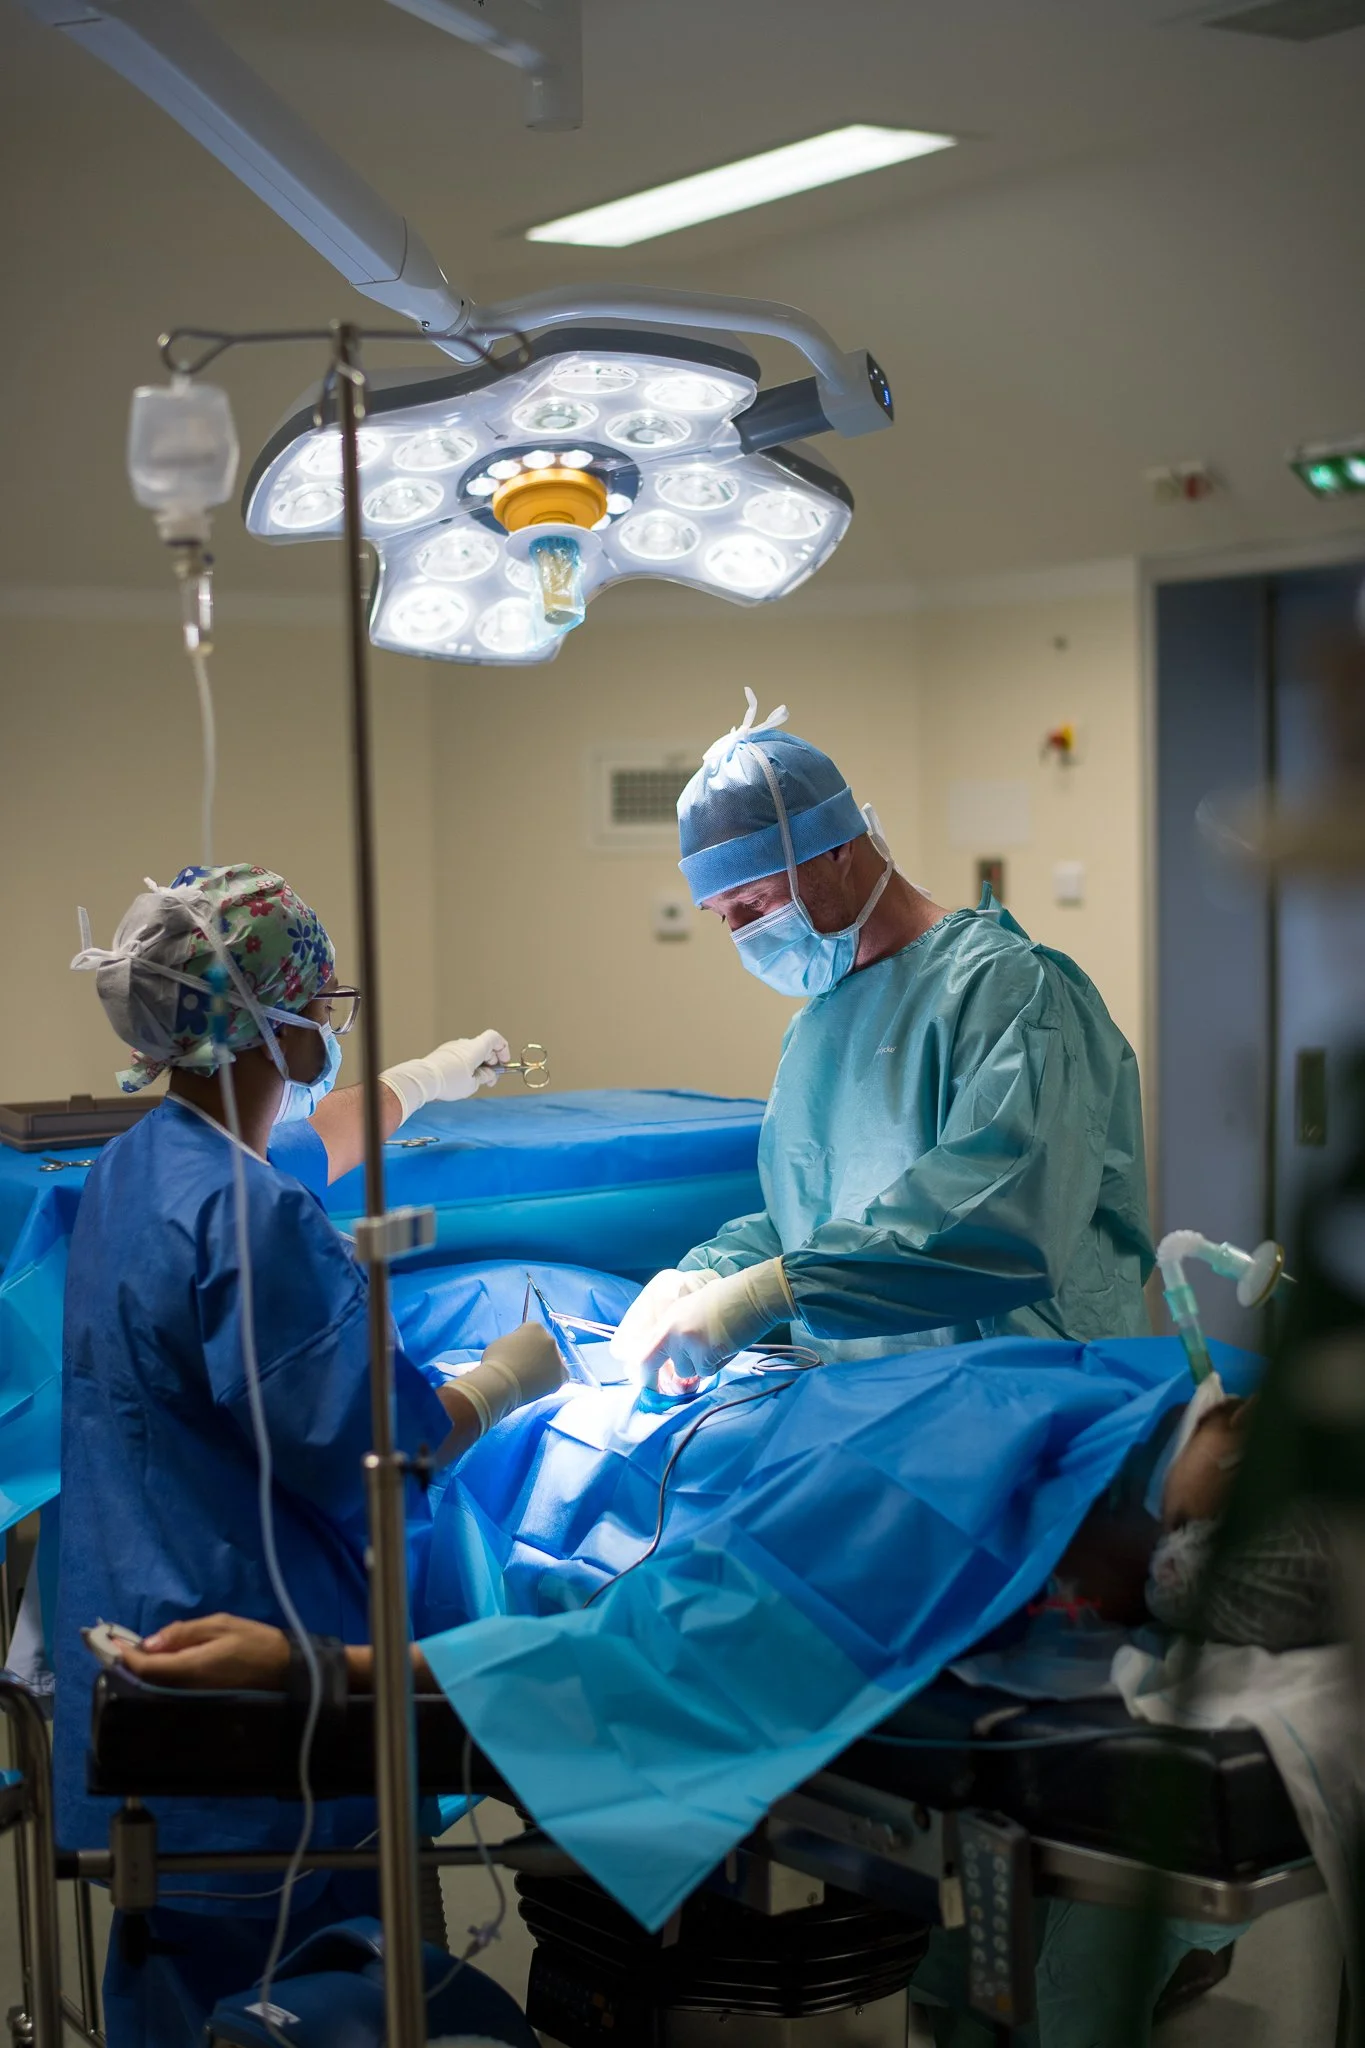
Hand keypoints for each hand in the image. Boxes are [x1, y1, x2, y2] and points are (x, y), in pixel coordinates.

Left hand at [117, 1614, 290, 1690]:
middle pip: (147, 1680)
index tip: (113, 1642)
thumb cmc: (255, 1641)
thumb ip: (183, 1633)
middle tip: (118, 1645)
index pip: (146, 1667)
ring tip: (134, 1651)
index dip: (126, 1656)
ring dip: (142, 1670)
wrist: (284, 1671)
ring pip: (157, 1686)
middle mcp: (185, 1688)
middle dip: (129, 1663)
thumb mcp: (220, 1625)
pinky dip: (158, 1676)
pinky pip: (169, 1689)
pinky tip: (158, 1664)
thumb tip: (149, 1642)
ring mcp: (191, 1697)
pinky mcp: (198, 1700)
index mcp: (190, 1667)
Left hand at [380, 1030, 511, 1121]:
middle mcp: (464, 1044)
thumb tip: (489, 1074)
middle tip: (490, 1079)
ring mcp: (452, 1047)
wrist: (423, 1080)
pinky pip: (460, 1056)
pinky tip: (462, 1079)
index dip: (503, 1049)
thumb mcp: (472, 1084)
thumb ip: (485, 1077)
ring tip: (475, 1081)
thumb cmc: (448, 1082)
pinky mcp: (443, 1053)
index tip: (503, 1062)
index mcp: (475, 1048)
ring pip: (472, 1052)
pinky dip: (466, 1064)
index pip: (495, 1038)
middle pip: (484, 1047)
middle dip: (491, 1062)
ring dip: (478, 1064)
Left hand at [619, 1259, 793, 1393]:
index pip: (643, 1351)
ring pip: (686, 1371)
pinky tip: (726, 1347)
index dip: (643, 1370)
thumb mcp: (692, 1309)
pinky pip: (706, 1372)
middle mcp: (671, 1331)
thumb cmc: (728, 1300)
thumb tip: (672, 1359)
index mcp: (667, 1318)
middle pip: (652, 1364)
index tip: (646, 1383)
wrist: (751, 1295)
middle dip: (656, 1380)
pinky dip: (717, 1365)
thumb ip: (677, 1331)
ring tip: (716, 1345)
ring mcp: (687, 1342)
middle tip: (663, 1389)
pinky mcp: (704, 1353)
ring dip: (700, 1365)